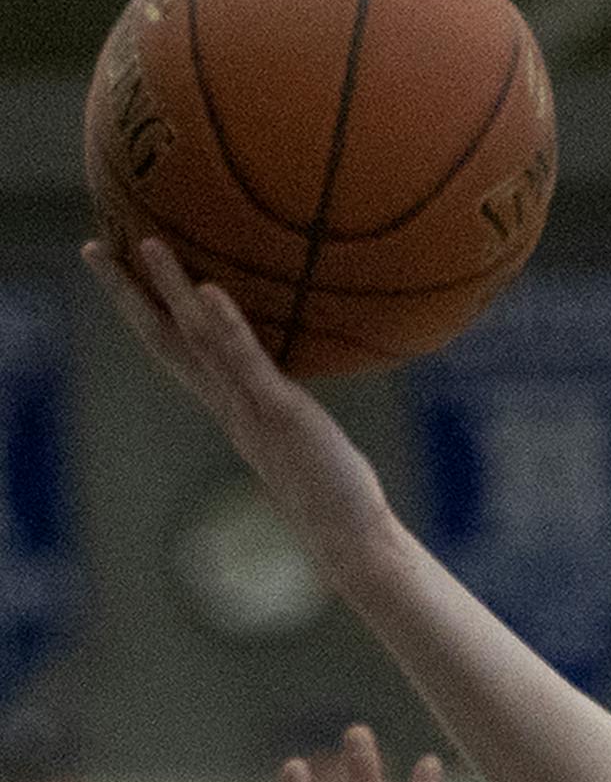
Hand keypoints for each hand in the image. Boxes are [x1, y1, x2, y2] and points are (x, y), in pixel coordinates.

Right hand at [81, 236, 391, 570]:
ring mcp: (252, 409)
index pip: (175, 349)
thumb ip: (279, 402)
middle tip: (91, 247)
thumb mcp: (295, 431)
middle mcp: (230, 404)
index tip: (111, 269)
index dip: (141, 309)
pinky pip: (249, 365)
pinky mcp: (282, 414)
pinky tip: (209, 291)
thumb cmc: (329, 485)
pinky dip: (229, 327)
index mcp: (229, 404)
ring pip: (202, 343)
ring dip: (174, 294)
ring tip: (150, 244)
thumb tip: (283, 383)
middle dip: (127, 294)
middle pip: (167, 341)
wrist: (348, 537)